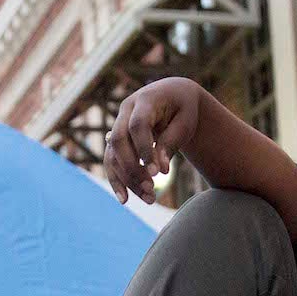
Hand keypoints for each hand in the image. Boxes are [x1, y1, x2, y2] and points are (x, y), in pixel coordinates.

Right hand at [105, 78, 199, 202]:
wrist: (174, 96)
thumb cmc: (183, 108)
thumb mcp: (185, 123)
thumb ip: (170, 143)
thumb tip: (159, 172)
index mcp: (145, 100)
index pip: (137, 125)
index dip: (144, 149)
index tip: (156, 173)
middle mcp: (126, 110)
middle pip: (119, 141)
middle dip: (132, 168)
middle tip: (151, 190)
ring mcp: (118, 124)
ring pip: (113, 154)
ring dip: (127, 179)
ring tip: (149, 199)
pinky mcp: (117, 139)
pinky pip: (111, 161)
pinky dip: (117, 180)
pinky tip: (125, 200)